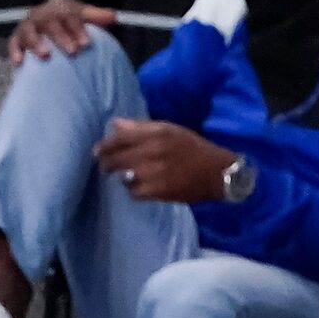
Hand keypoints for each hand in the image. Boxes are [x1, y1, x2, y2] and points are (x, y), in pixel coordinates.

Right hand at [10, 0, 116, 63]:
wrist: (55, 25)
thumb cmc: (72, 23)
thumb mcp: (84, 16)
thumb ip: (97, 17)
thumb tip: (113, 16)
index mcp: (59, 8)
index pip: (68, 15)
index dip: (77, 28)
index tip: (86, 43)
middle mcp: (42, 15)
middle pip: (48, 23)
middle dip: (60, 36)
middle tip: (72, 51)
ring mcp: (29, 26)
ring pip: (29, 31)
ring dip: (36, 42)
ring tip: (46, 55)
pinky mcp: (18, 38)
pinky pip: (14, 43)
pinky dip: (15, 51)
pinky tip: (20, 62)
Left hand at [93, 119, 239, 203]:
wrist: (220, 173)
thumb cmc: (194, 148)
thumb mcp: (170, 130)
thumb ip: (141, 127)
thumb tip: (115, 125)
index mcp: (155, 134)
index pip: (118, 138)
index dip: (104, 145)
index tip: (98, 151)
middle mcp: (152, 152)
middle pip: (116, 159)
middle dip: (107, 164)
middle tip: (106, 167)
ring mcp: (155, 173)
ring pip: (124, 178)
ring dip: (123, 178)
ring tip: (128, 177)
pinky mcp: (160, 191)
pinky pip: (135, 193)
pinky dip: (135, 191)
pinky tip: (141, 188)